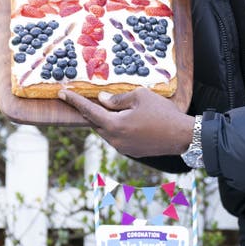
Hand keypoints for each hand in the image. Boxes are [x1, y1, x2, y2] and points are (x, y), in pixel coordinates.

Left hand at [59, 88, 193, 158]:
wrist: (183, 136)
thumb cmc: (163, 113)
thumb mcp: (140, 97)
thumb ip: (117, 99)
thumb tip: (102, 99)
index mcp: (115, 125)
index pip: (89, 111)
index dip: (74, 101)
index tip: (61, 93)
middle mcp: (115, 140)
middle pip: (96, 124)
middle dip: (92, 112)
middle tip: (89, 99)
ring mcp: (123, 148)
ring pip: (107, 132)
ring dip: (106, 121)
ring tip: (113, 109)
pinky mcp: (132, 152)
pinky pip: (118, 138)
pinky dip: (117, 128)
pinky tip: (127, 120)